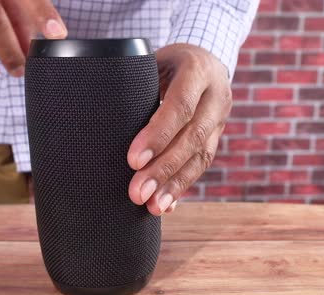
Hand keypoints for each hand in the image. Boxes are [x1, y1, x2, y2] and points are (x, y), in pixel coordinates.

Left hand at [127, 44, 231, 215]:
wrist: (204, 60)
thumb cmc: (165, 63)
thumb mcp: (152, 62)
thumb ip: (136, 87)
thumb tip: (102, 122)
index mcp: (197, 69)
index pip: (180, 106)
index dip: (158, 135)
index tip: (133, 160)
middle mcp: (216, 95)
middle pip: (193, 137)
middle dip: (164, 168)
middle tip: (137, 193)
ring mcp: (221, 118)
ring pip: (201, 156)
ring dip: (175, 185)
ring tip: (152, 207)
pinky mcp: (218, 137)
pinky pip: (202, 164)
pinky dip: (181, 186)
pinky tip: (166, 204)